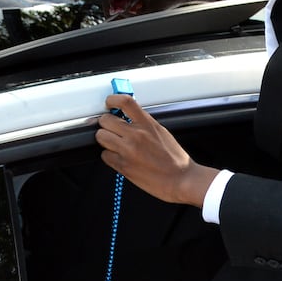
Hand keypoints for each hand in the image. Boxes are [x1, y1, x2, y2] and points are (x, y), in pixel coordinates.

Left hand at [94, 95, 215, 206]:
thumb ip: (143, 123)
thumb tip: (128, 116)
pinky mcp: (122, 166)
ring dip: (105, 139)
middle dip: (106, 124)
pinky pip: (104, 155)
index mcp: (147, 124)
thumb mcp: (161, 132)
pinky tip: (119, 157)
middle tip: (112, 128)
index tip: (109, 104)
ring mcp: (127, 151)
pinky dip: (109, 156)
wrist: (181, 180)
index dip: (112, 100)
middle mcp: (136, 135)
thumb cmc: (175, 159)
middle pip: (105, 120)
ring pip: (101, 136)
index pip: (125, 102)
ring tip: (114, 143)